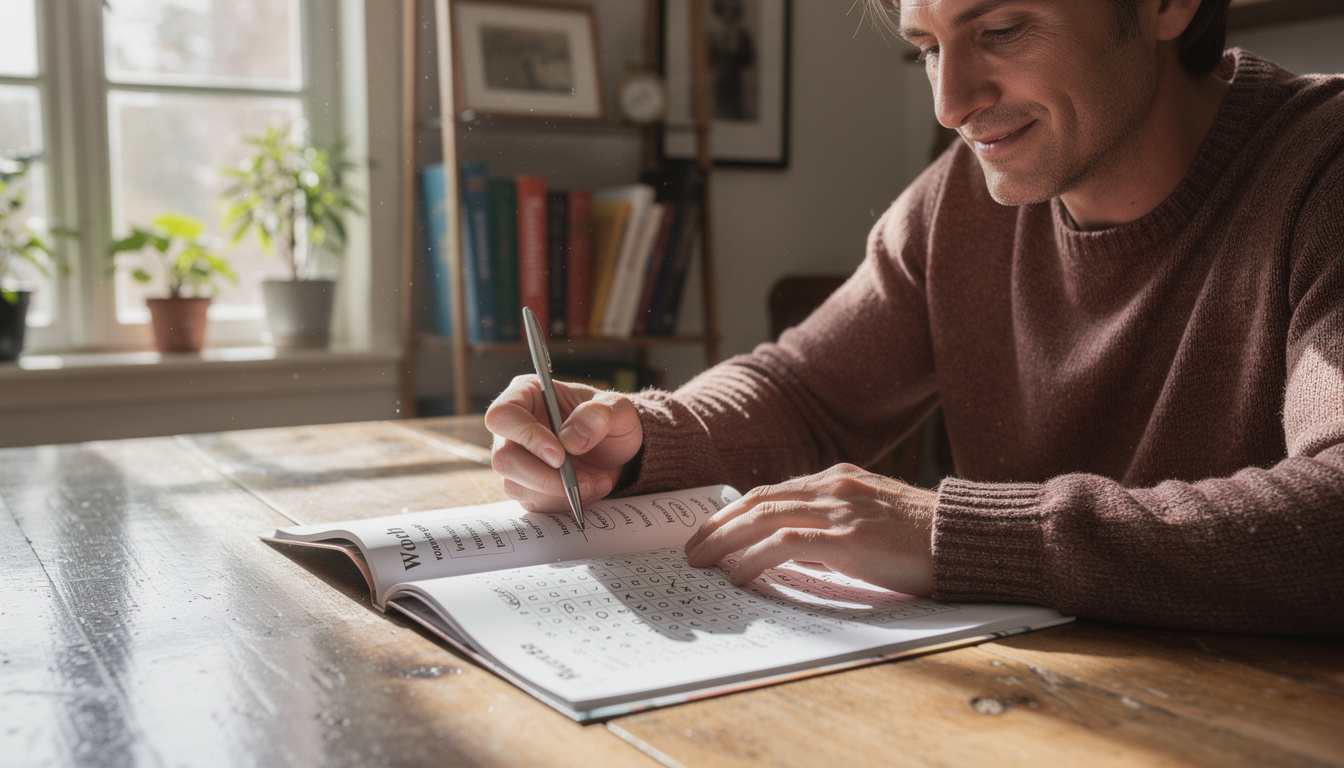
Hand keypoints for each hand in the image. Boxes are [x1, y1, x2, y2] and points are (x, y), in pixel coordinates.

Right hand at [485, 375, 643, 511]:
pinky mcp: (526, 485)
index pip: (503, 415)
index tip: (559, 455)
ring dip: (558, 491)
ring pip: (515, 485)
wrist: (617, 450)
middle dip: (543, 475)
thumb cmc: (610, 421)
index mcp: (528, 394)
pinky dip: (564, 501)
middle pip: (503, 458)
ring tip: (593, 481)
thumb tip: (570, 439)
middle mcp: (514, 428)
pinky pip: (533, 502)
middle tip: (580, 478)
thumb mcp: (618, 409)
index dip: (526, 436)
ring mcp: (517, 458)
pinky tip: (589, 488)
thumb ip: (598, 416)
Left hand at [684, 463, 936, 595]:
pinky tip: (738, 575)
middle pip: (760, 500)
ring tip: (703, 562)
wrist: (965, 539)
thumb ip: (834, 529)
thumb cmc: (924, 540)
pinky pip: (788, 544)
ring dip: (726, 541)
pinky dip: (755, 557)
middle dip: (720, 524)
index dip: (736, 511)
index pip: (773, 491)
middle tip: (692, 548)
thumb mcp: (872, 523)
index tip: (712, 530)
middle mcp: (834, 487)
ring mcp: (840, 510)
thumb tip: (795, 551)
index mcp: (839, 480)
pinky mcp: (849, 538)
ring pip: (765, 517)